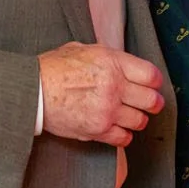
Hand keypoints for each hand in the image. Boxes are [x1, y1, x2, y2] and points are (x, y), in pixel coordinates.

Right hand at [39, 42, 164, 147]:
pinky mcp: (98, 130)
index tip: (152, 86)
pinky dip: (124, 135)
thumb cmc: (54, 68)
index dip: (155, 82)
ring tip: (130, 116)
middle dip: (153, 103)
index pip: (151, 75)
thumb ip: (108, 57)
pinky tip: (118, 129)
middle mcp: (114, 86)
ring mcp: (107, 110)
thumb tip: (123, 63)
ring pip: (140, 121)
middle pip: (151, 100)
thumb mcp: (83, 49)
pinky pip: (124, 138)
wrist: (33, 91)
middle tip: (151, 104)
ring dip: (137, 119)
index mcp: (113, 62)